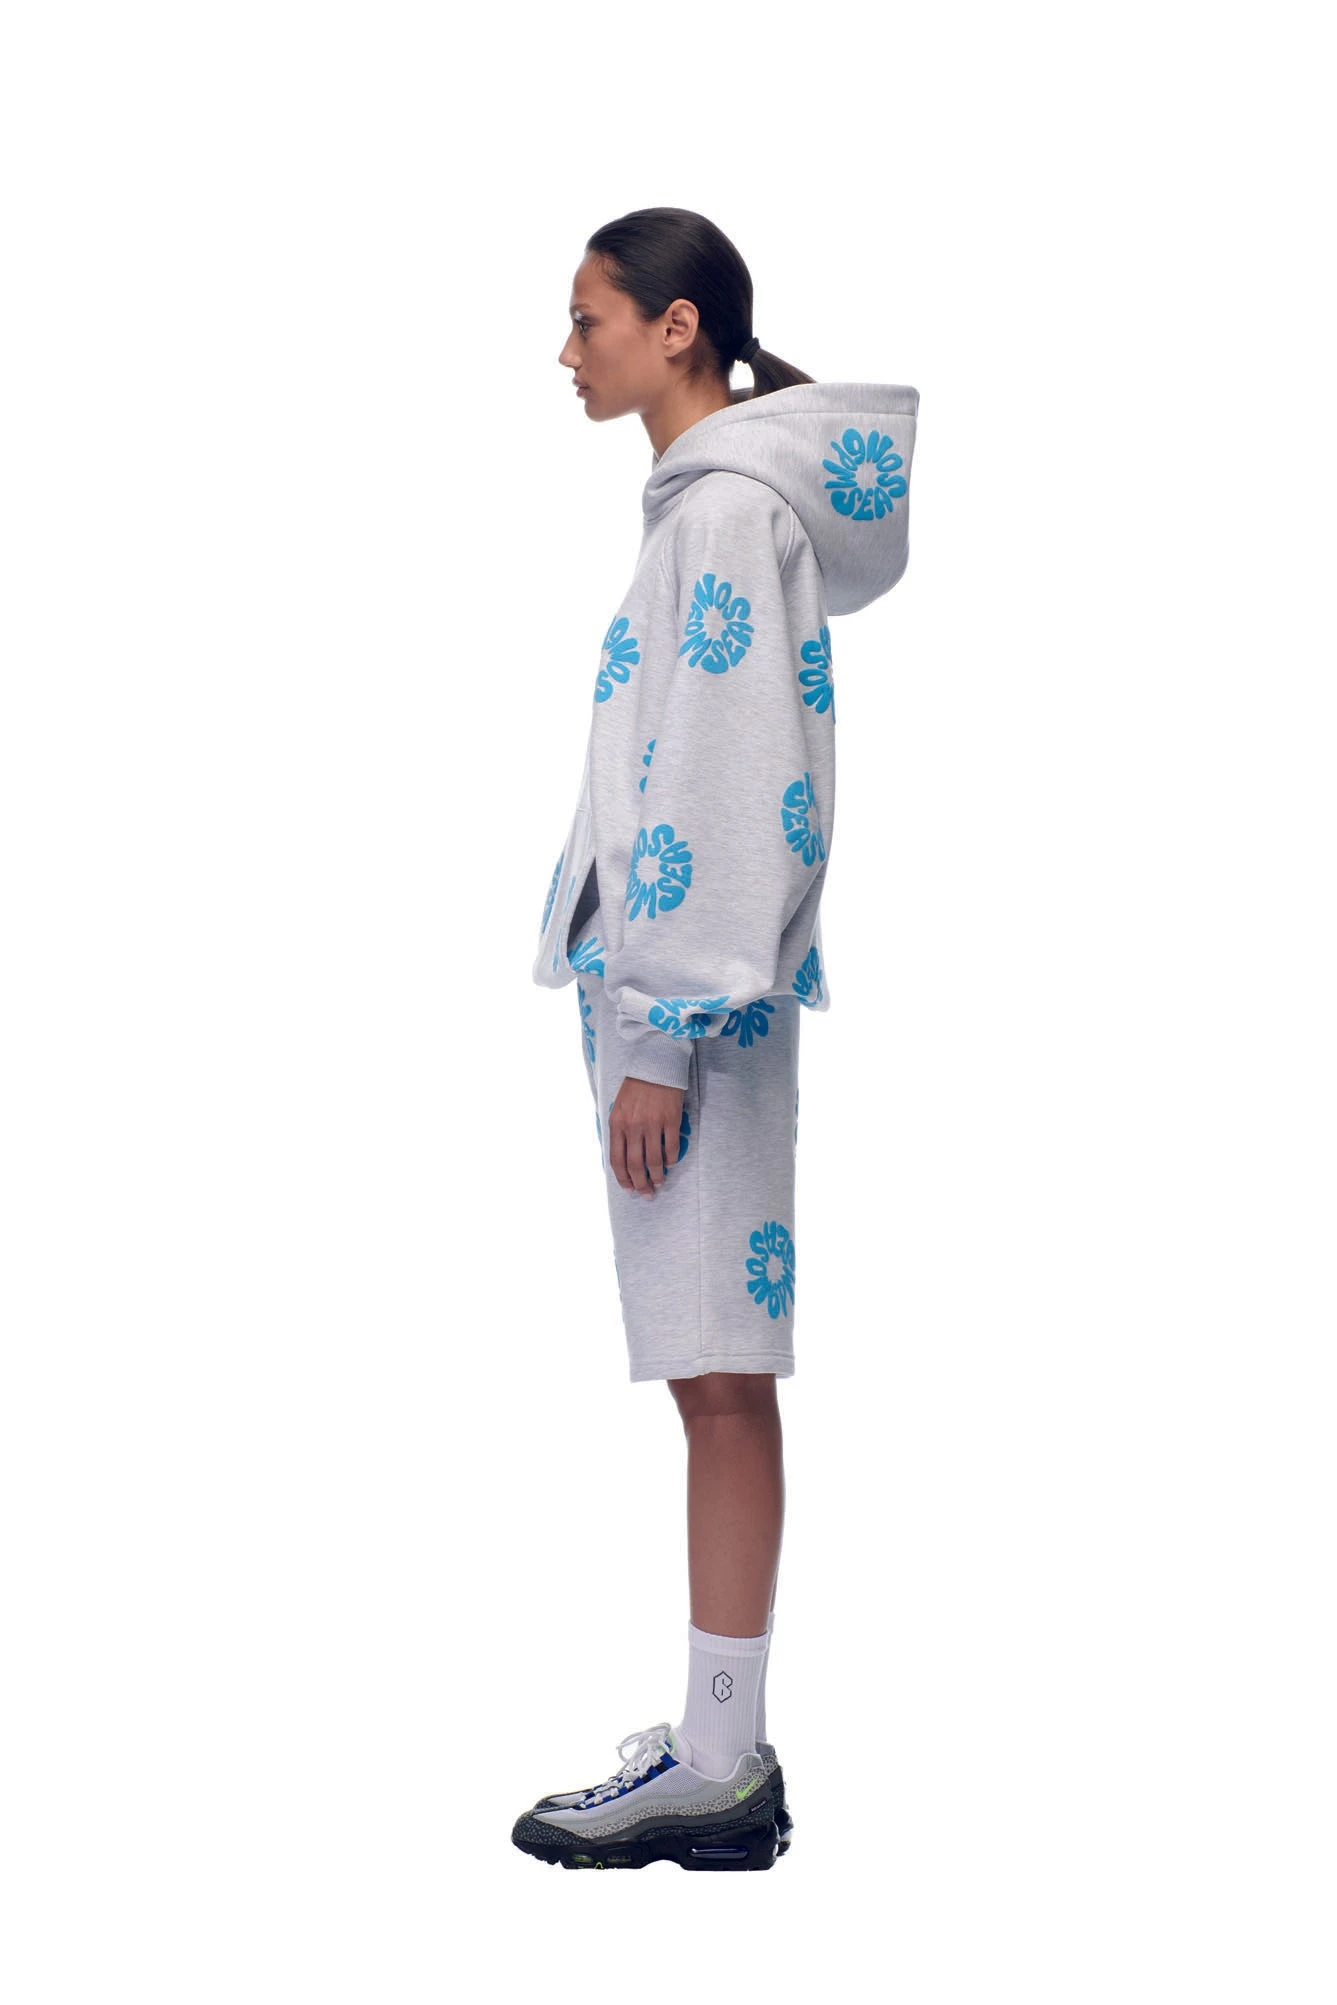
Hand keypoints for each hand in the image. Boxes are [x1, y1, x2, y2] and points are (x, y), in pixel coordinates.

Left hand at [609, 1075, 683, 1197]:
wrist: (655, 1065)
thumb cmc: (636, 1087)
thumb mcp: (618, 1108)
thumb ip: (619, 1131)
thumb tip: (623, 1156)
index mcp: (617, 1124)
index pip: (617, 1159)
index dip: (623, 1179)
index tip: (629, 1189)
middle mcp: (633, 1126)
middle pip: (635, 1165)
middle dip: (640, 1184)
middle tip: (646, 1194)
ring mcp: (653, 1123)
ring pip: (653, 1160)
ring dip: (657, 1176)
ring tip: (659, 1182)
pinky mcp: (671, 1120)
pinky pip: (671, 1148)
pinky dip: (670, 1160)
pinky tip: (670, 1164)